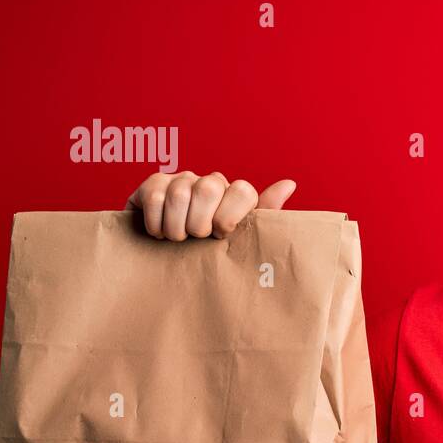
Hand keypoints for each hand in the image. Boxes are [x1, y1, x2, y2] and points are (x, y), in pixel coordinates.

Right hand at [124, 171, 296, 239]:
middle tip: (196, 239)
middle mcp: (209, 183)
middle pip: (209, 188)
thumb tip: (290, 183)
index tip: (220, 237)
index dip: (229, 219)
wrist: (167, 262)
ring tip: (177, 239)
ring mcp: (181, 180)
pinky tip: (159, 232)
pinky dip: (156, 222)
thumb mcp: (240, 241)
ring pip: (179, 194)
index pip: (242, 191)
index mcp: (235, 195)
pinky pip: (155, 196)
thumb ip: (265, 215)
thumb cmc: (209, 255)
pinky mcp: (153, 184)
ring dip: (176, 227)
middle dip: (200, 223)